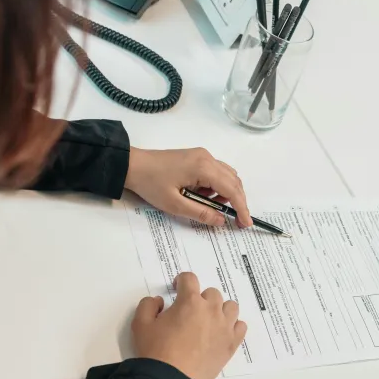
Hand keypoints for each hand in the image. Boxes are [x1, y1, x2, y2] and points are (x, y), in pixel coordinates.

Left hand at [125, 147, 253, 227]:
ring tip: (209, 206)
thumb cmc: (151, 184)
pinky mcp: (197, 157)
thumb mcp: (175, 204)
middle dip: (237, 201)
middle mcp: (207, 158)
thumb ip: (201, 213)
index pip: (231, 189)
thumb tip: (221, 221)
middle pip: (234, 181)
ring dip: (226, 193)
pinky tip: (203, 196)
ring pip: (227, 176)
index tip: (246, 223)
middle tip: (235, 220)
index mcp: (203, 168)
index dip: (241, 207)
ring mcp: (203, 155)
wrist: (132, 165)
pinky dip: (217, 186)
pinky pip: (217, 172)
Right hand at [131, 272, 246, 378]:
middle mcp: (211, 310)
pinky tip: (221, 332)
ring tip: (208, 321)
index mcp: (190, 302)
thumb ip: (148, 305)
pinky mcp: (231, 343)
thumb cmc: (155, 351)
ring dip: (219, 309)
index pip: (190, 279)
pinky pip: (240, 326)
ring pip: (230, 307)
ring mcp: (225, 327)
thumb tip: (160, 301)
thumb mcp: (141, 324)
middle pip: (212, 293)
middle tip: (189, 312)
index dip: (181, 281)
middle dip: (200, 298)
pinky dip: (232, 326)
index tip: (177, 289)